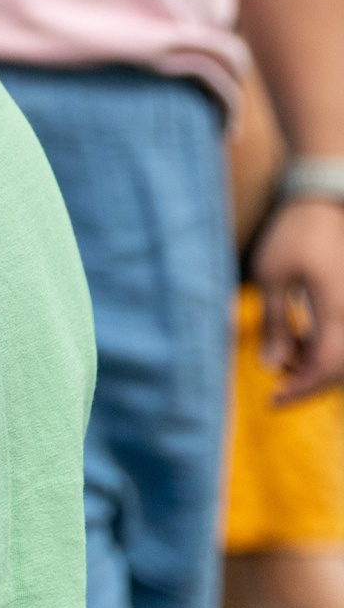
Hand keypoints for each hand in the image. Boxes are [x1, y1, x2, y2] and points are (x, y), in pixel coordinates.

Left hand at [253, 197, 343, 400]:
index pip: (325, 366)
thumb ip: (274, 323)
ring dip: (317, 366)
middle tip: (278, 392)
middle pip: (341, 368)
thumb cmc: (294, 236)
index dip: (300, 390)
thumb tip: (272, 367)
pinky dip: (325, 349)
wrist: (324, 205)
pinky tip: (300, 340)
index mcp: (338, 309)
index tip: (272, 402)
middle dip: (309, 384)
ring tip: (285, 354)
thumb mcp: (271, 277)